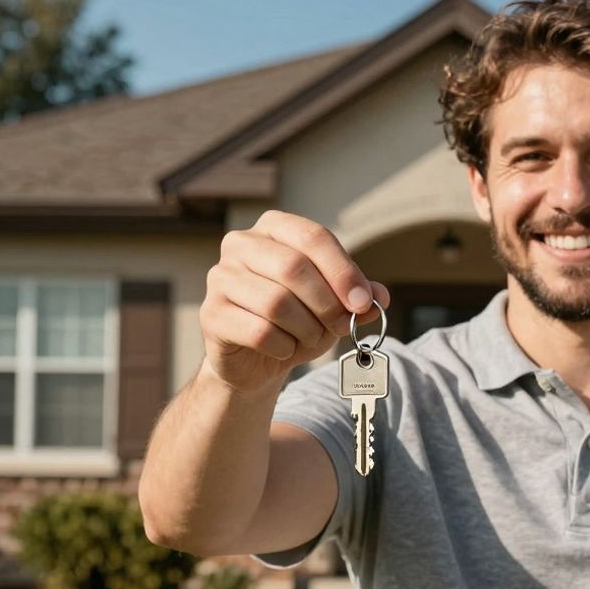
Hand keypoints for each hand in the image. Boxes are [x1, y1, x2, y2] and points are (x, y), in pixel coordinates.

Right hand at [199, 210, 389, 393]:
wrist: (255, 360)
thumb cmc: (296, 321)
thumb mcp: (333, 305)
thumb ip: (357, 297)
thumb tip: (378, 297)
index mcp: (274, 228)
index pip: (313, 237)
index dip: (343, 271)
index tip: (363, 302)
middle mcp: (241, 244)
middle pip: (293, 267)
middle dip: (326, 303)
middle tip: (341, 326)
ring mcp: (220, 278)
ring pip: (276, 302)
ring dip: (306, 328)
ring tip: (311, 339)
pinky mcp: (211, 314)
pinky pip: (259, 331)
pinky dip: (283, 347)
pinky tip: (285, 349)